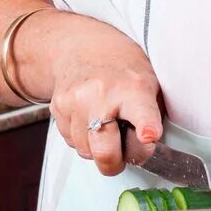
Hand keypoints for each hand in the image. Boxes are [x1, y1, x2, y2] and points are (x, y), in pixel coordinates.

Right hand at [42, 16, 163, 176]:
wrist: (81, 46)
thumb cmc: (121, 68)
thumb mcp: (150, 83)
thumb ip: (153, 117)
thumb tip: (147, 148)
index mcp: (133, 88)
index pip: (141, 113)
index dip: (146, 127)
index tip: (150, 136)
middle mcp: (102, 94)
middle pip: (105, 151)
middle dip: (115, 164)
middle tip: (122, 154)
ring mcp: (76, 101)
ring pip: (85, 151)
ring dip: (97, 148)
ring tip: (105, 125)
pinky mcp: (58, 108)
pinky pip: (71, 141)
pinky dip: (82, 138)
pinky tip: (89, 119)